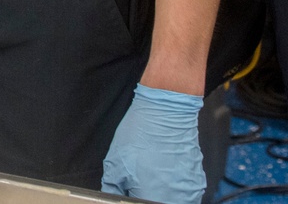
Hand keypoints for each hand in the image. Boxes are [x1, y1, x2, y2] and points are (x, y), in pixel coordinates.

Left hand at [102, 84, 205, 203]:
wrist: (166, 113)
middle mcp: (176, 200)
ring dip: (162, 193)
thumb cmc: (139, 136)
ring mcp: (191, 193)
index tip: (129, 189)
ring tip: (153, 172)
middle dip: (146, 194)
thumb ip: (112, 187)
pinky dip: (174, 186)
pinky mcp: (198, 182)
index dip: (132, 197)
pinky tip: (166, 169)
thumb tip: (110, 195)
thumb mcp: (114, 162)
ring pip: (172, 200)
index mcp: (152, 198)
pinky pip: (184, 193)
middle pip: (157, 202)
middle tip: (140, 180)